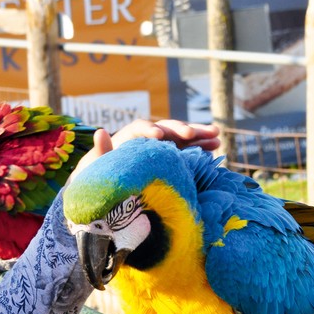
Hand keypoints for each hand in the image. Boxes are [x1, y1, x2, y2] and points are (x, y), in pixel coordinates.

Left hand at [71, 119, 220, 180]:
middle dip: (180, 129)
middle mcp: (148, 137)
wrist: (110, 185)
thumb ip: (100, 150)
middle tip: (191, 134)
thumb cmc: (101, 175)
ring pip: (182, 136)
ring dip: (198, 135)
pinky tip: (215, 148)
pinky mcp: (172, 156)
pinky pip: (188, 149)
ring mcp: (162, 146)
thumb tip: (99, 132)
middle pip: (166, 128)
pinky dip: (201, 147)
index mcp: (129, 136)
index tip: (159, 136)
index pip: (140, 128)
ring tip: (216, 136)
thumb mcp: (97, 164)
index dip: (150, 130)